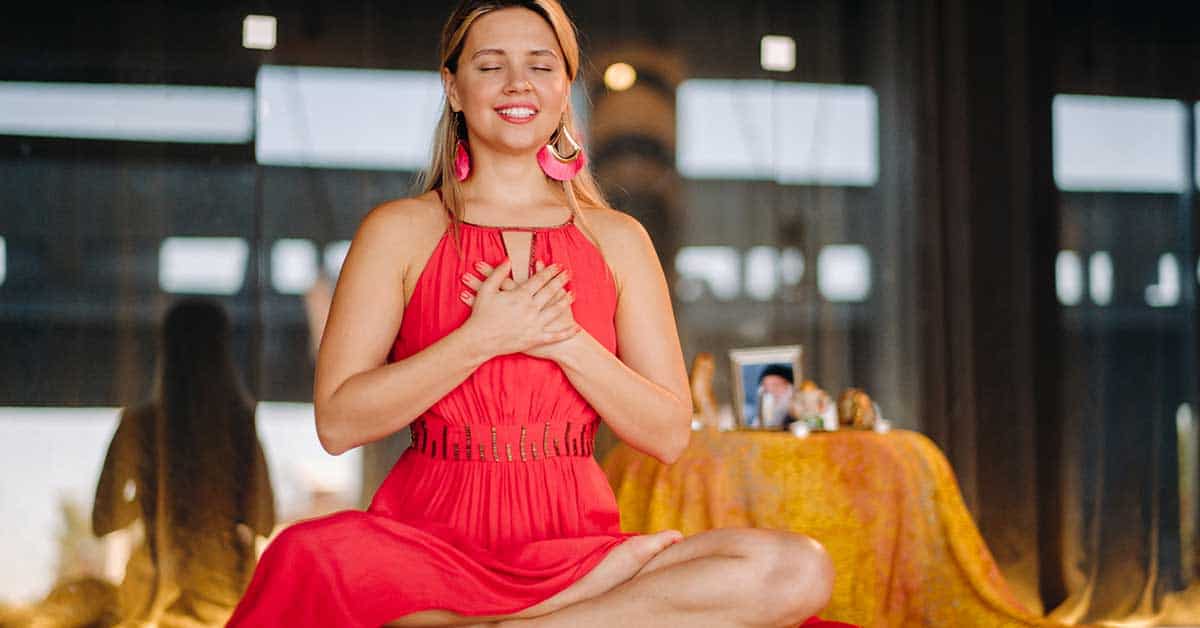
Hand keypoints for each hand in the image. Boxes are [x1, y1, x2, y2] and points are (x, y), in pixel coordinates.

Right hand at [459, 259, 580, 357]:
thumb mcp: (486, 290)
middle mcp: (530, 309)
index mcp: (520, 296)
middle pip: (550, 291)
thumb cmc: (481, 315)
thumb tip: (508, 259)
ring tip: (573, 293)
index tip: (558, 265)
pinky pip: (554, 336)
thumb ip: (498, 273)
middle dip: (560, 281)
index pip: (539, 279)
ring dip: (565, 301)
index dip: (550, 271)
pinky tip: (576, 327)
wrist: (479, 340)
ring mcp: (534, 325)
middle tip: (569, 273)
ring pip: (555, 310)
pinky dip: (566, 332)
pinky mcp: (535, 339)